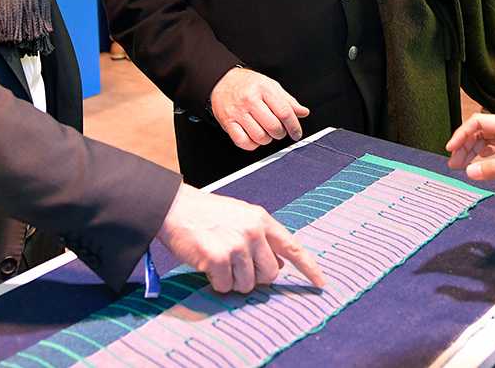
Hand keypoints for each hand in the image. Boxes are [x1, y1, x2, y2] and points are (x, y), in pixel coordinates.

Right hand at [157, 184, 327, 293]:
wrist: (173, 207)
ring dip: (232, 281)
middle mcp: (253, 231)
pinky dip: (216, 282)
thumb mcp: (240, 217)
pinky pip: (225, 286)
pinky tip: (206, 264)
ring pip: (247, 284)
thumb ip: (261, 238)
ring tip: (219, 261)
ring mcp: (236, 245)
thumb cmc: (206, 214)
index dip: (309, 268)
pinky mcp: (217, 258)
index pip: (292, 247)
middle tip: (236, 265)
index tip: (321, 283)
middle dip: (254, 277)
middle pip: (270, 275)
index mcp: (261, 219)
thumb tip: (276, 267)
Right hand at [210, 68, 309, 150]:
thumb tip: (303, 112)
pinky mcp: (227, 122)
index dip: (294, 126)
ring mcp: (237, 112)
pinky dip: (252, 144)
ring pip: (259, 137)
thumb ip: (288, 101)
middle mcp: (250, 100)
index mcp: (264, 89)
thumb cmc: (248, 84)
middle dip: (280, 133)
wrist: (222, 80)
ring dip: (267, 139)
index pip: (285, 112)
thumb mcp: (271, 86)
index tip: (296, 133)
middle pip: (273, 126)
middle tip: (279, 131)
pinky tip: (254, 138)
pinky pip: (243, 142)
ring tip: (266, 133)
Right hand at [445, 114, 494, 198]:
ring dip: (472, 152)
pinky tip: (479, 165)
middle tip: (454, 165)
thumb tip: (468, 171)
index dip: (461, 134)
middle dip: (464, 146)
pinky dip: (484, 156)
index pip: (477, 122)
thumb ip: (493, 169)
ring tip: (462, 167)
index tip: (450, 151)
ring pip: (486, 141)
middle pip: (479, 131)